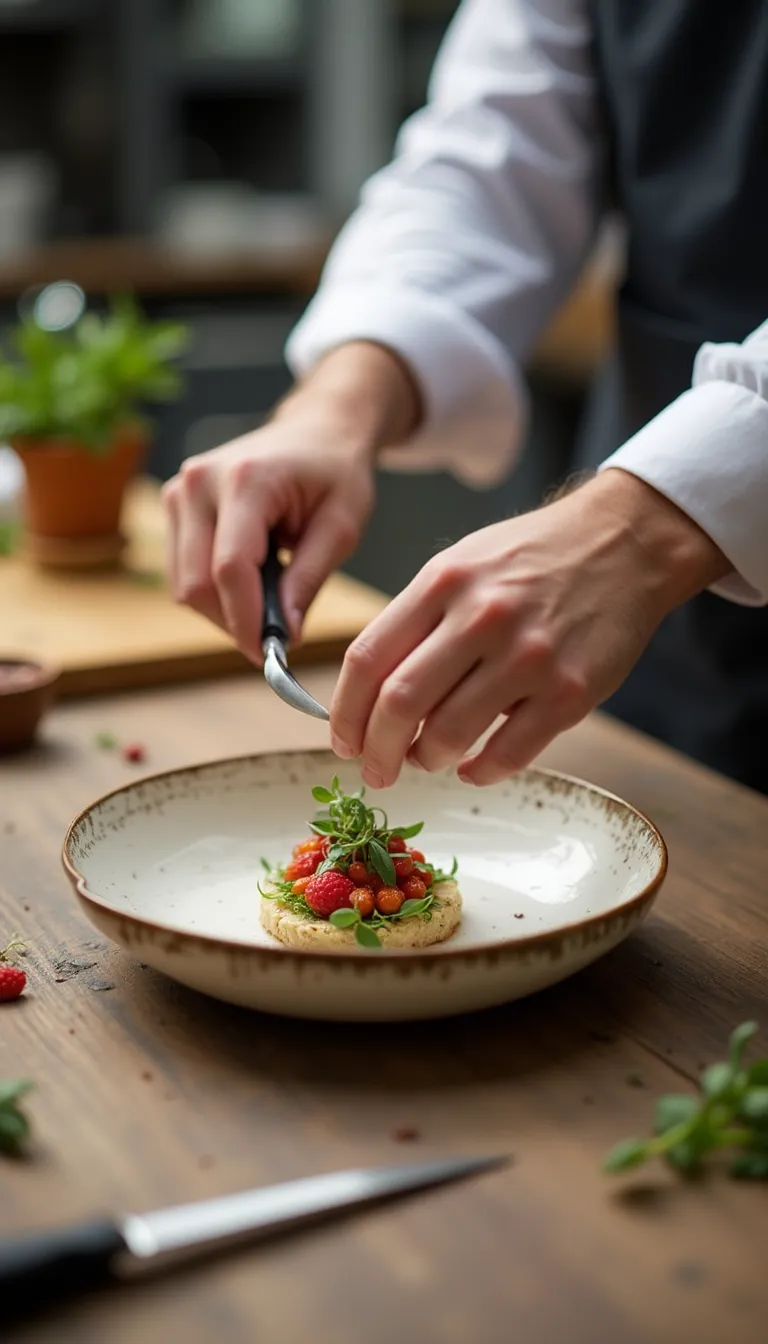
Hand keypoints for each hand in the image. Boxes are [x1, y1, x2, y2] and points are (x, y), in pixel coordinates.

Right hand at [162, 342, 419, 661]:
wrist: (315, 430)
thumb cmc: (335, 472)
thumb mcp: (342, 526)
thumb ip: (309, 579)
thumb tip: (283, 634)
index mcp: (247, 480)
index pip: (231, 567)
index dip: (247, 620)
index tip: (271, 655)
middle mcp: (200, 482)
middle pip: (197, 584)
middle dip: (236, 622)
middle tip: (277, 637)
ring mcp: (179, 492)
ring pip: (184, 585)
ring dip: (224, 610)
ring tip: (271, 598)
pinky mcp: (174, 505)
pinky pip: (183, 572)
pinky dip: (215, 592)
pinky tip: (252, 579)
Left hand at [330, 470, 728, 786]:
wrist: (624, 543)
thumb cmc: (532, 558)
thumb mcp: (462, 565)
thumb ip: (415, 621)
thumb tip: (369, 694)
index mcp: (442, 582)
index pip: (366, 661)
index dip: (344, 714)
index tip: (343, 740)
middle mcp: (481, 617)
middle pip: (398, 704)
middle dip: (376, 752)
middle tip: (375, 771)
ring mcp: (528, 657)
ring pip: (448, 735)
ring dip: (426, 760)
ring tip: (427, 759)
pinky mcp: (569, 692)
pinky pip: (508, 754)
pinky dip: (478, 772)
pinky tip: (471, 767)